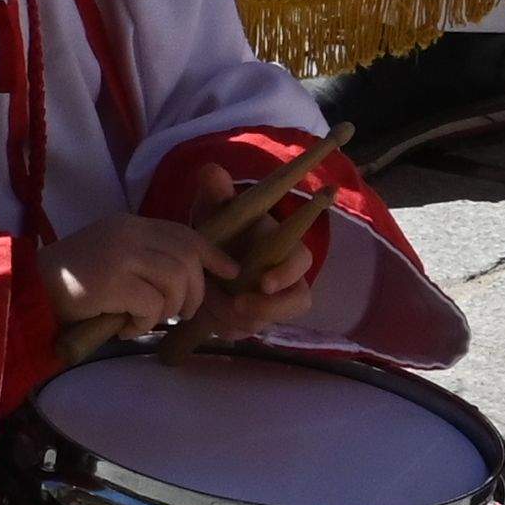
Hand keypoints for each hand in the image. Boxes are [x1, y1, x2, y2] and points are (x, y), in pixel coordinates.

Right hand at [50, 216, 221, 338]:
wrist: (28, 292)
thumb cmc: (72, 284)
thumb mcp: (112, 259)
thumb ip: (145, 260)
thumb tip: (188, 279)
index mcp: (129, 225)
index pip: (184, 233)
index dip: (213, 254)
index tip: (229, 272)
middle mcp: (127, 233)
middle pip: (187, 258)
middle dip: (195, 291)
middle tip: (183, 313)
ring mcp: (120, 255)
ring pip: (176, 280)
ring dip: (171, 308)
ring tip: (150, 320)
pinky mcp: (112, 281)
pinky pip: (151, 305)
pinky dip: (144, 323)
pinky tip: (126, 328)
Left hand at [187, 194, 329, 342]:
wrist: (204, 254)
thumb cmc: (222, 228)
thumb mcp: (216, 209)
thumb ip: (216, 193)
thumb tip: (211, 172)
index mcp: (283, 247)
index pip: (301, 262)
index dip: (287, 274)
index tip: (264, 283)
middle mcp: (284, 278)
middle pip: (296, 302)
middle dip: (267, 309)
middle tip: (236, 305)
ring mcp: (269, 303)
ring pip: (265, 320)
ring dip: (236, 316)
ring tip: (209, 304)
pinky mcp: (251, 320)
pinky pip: (243, 332)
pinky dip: (223, 326)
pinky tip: (205, 316)